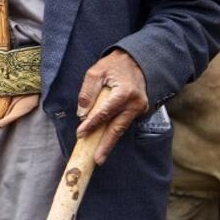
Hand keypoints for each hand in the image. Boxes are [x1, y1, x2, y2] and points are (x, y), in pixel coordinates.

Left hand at [75, 49, 148, 164]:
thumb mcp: (97, 71)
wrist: (138, 60)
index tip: (81, 134)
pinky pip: (123, 123)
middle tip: (97, 159)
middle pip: (117, 127)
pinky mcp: (139, 110)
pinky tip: (104, 142)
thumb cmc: (115, 65)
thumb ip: (88, 92)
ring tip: (99, 156)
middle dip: (106, 144)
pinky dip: (113, 132)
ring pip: (121, 128)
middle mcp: (135, 103)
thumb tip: (82, 113)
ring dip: (109, 142)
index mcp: (124, 92)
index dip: (92, 124)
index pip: (105, 112)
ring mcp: (139, 108)